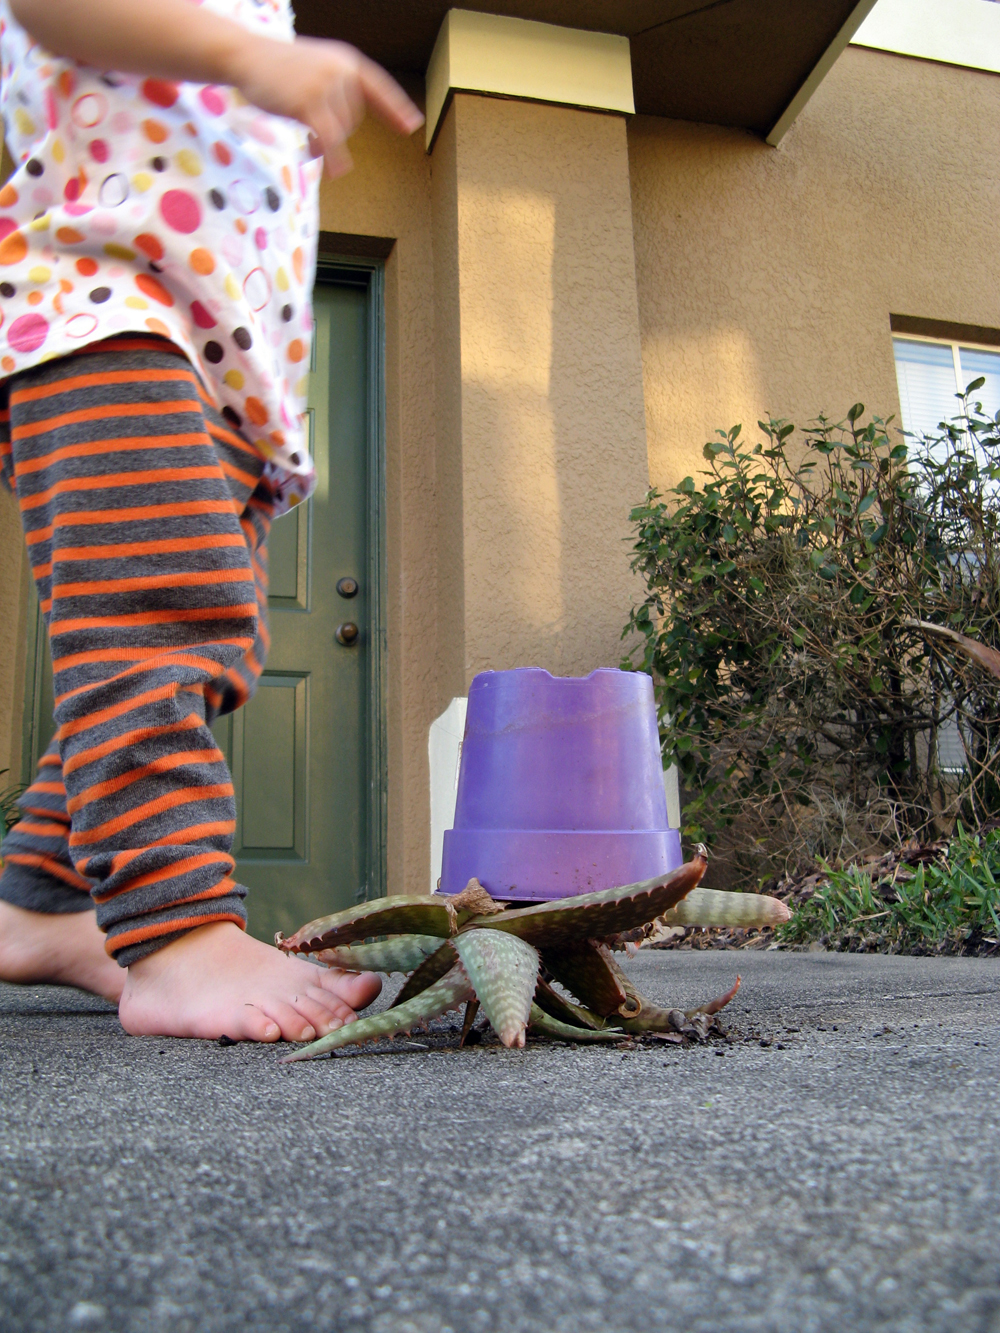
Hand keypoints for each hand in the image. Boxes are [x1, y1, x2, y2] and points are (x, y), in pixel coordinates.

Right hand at [230, 35, 423, 176]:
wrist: (246, 56)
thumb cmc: (279, 67)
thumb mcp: (315, 68)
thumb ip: (336, 88)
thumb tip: (342, 132)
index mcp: (346, 61)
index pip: (378, 87)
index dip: (395, 108)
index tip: (412, 125)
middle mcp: (341, 71)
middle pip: (353, 118)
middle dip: (336, 132)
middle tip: (313, 137)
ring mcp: (325, 86)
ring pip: (340, 132)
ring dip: (326, 146)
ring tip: (309, 145)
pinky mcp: (309, 104)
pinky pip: (330, 140)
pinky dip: (335, 159)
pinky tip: (336, 172)